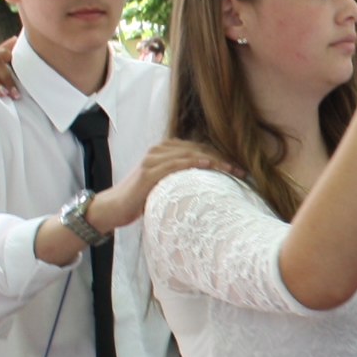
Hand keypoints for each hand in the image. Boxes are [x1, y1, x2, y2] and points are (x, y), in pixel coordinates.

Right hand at [90, 139, 232, 232]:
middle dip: (223, 159)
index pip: (200, 149)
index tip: (240, 169)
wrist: (113, 207)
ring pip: (192, 154)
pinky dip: (195, 162)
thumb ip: (181, 178)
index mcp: (166, 150)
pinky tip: (210, 164)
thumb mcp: (164, 185)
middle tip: (243, 172)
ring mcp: (154, 159)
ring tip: (234, 170)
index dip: (221, 157)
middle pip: (199, 149)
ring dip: (216, 161)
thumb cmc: (140, 199)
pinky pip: (176, 163)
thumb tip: (207, 186)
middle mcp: (160, 150)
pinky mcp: (149, 171)